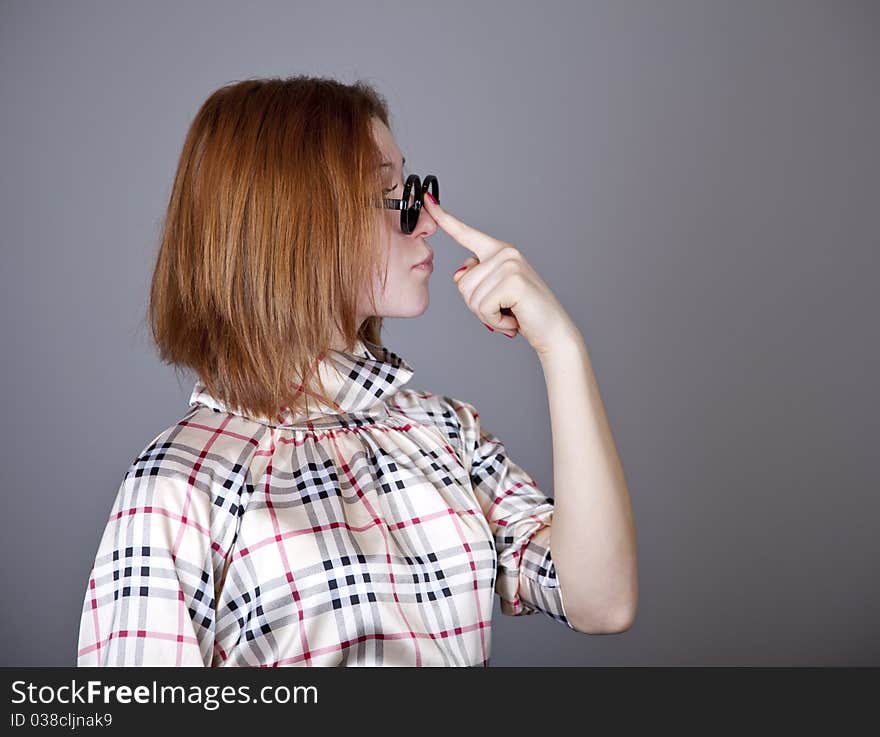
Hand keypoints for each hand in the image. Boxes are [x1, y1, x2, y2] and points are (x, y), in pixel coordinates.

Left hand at [421, 192, 578, 356]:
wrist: (553, 330)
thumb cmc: (524, 312)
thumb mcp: (494, 291)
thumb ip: (476, 278)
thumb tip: (460, 273)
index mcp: (499, 250)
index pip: (465, 233)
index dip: (444, 218)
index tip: (427, 199)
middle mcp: (505, 252)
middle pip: (462, 283)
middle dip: (478, 306)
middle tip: (503, 309)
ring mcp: (510, 264)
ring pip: (471, 297)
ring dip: (487, 315)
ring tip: (509, 313)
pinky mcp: (513, 281)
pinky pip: (483, 308)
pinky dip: (495, 321)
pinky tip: (511, 320)